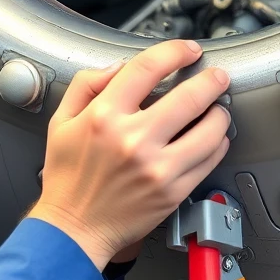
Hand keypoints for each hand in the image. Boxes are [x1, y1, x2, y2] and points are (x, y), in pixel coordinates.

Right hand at [29, 40, 231, 270]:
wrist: (74, 228)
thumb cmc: (67, 177)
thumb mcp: (60, 122)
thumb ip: (86, 85)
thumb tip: (119, 67)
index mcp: (104, 117)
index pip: (148, 68)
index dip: (175, 52)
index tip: (187, 51)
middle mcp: (133, 140)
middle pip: (190, 96)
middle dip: (211, 80)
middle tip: (217, 76)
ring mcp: (158, 167)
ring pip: (210, 129)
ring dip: (219, 113)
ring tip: (216, 110)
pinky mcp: (173, 191)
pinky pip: (209, 159)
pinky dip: (217, 143)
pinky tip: (210, 138)